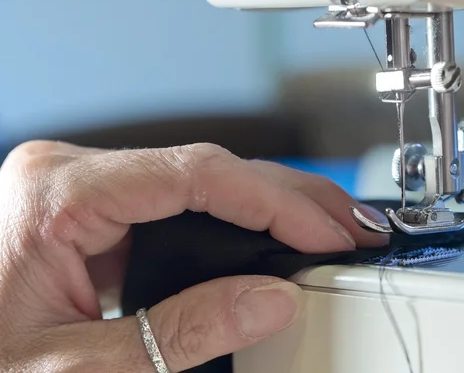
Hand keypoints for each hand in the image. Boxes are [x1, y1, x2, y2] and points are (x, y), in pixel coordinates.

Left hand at [0, 141, 386, 371]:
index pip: (196, 175)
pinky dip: (235, 217)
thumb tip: (272, 300)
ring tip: (323, 229)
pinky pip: (182, 200)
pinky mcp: (100, 207)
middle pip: (208, 168)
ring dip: (268, 204)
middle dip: (288, 197)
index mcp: (58, 193)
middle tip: (347, 225)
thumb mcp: (79, 367)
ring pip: (201, 180)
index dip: (275, 201)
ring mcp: (89, 186)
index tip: (327, 233)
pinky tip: (271, 232)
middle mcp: (75, 173)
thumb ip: (180, 333)